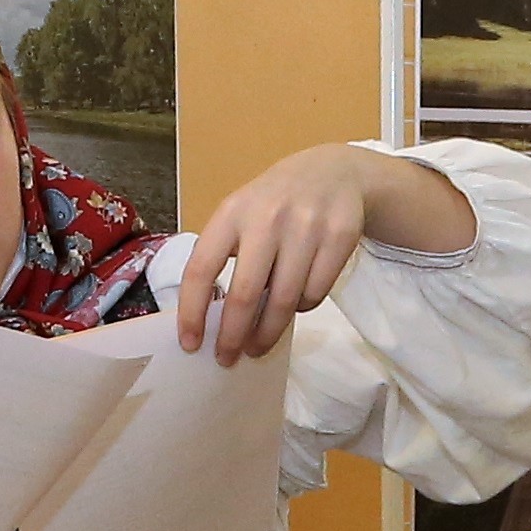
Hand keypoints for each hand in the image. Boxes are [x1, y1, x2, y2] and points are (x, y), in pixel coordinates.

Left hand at [178, 144, 462, 361]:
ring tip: (258, 344)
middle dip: (233, 336)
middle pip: (245, 294)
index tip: (190, 344)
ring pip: (284, 301)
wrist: (333, 172)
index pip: (201, 269)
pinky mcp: (340, 236)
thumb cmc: (274, 205)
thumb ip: (224, 255)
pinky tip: (295, 302)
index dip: (192, 311)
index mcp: (232, 212)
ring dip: (268, 332)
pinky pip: (314, 294)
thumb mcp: (241, 215)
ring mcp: (307, 226)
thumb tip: (210, 319)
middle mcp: (268, 218)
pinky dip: (302, 308)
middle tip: (227, 358)